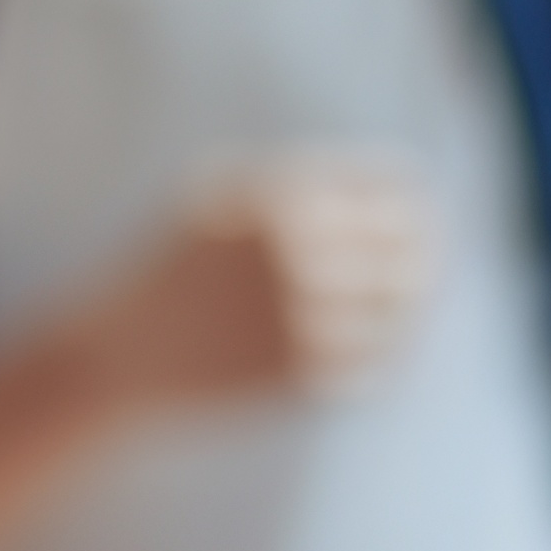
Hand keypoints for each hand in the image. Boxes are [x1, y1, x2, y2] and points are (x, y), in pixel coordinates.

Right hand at [77, 153, 433, 415]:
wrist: (121, 356)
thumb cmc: (174, 269)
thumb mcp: (217, 195)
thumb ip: (295, 177)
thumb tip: (398, 180)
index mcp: (279, 197)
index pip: (392, 188)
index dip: (412, 201)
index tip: (416, 217)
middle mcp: (296, 252)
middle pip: (411, 248)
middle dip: (425, 256)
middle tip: (429, 268)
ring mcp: (301, 315)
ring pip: (404, 312)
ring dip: (414, 310)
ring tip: (412, 311)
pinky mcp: (301, 373)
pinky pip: (378, 362)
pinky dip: (386, 357)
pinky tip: (378, 350)